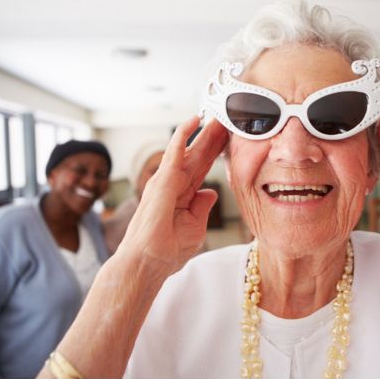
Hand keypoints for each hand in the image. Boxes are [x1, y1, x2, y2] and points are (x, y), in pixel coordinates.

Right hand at [116, 116, 227, 274]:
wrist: (148, 263)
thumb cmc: (168, 250)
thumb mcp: (195, 227)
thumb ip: (203, 207)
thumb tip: (211, 192)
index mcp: (184, 194)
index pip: (204, 166)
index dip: (217, 151)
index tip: (231, 136)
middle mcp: (174, 183)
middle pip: (199, 154)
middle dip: (213, 137)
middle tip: (227, 118)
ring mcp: (167, 180)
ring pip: (189, 149)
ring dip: (203, 132)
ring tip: (217, 115)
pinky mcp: (162, 181)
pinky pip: (174, 152)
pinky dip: (184, 135)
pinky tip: (194, 120)